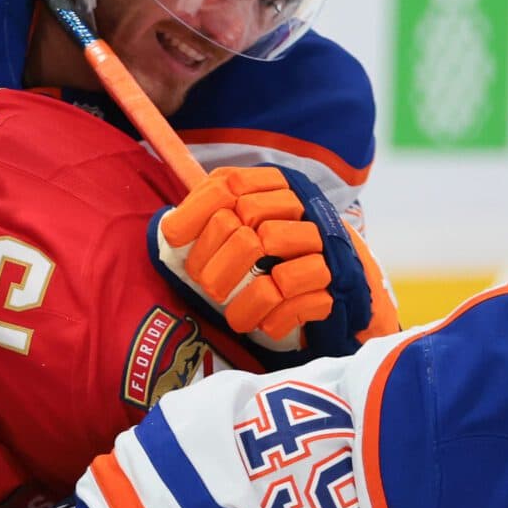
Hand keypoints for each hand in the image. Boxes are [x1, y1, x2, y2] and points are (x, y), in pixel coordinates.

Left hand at [156, 166, 393, 354]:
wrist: (339, 291)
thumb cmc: (278, 263)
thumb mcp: (247, 233)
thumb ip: (213, 221)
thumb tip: (168, 229)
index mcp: (275, 187)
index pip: (228, 183)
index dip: (195, 210)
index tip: (174, 238)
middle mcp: (301, 206)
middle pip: (245, 216)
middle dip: (214, 258)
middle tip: (204, 286)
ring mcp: (321, 241)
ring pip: (269, 246)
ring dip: (240, 290)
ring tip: (232, 314)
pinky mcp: (335, 279)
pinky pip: (292, 290)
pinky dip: (270, 314)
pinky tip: (263, 324)